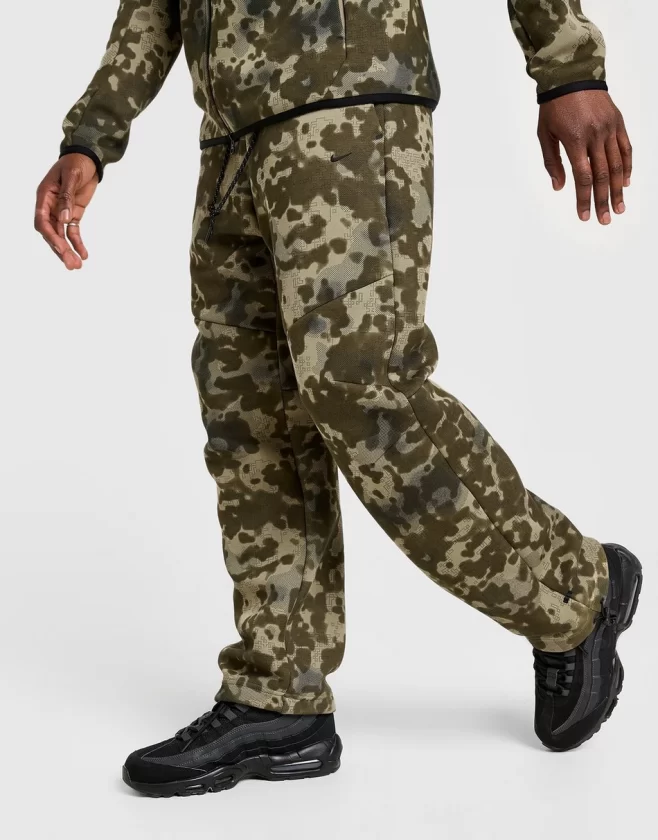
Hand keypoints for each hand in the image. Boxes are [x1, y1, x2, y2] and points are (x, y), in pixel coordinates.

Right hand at [35, 154, 98, 268]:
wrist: (87, 158)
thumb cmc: (76, 163)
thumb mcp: (71, 176)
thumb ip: (67, 197)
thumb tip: (64, 219)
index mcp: (44, 196)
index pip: (42, 221)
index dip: (50, 236)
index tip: (61, 248)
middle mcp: (50, 206)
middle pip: (51, 233)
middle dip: (60, 249)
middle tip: (71, 265)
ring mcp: (61, 211)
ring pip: (61, 235)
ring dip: (68, 250)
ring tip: (77, 266)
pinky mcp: (73, 214)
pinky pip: (73, 232)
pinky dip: (78, 243)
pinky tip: (84, 255)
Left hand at [537, 90, 631, 224]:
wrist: (572, 75)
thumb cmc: (554, 107)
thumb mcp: (544, 135)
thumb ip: (552, 162)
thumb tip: (559, 187)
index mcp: (575, 140)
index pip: (583, 177)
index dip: (584, 199)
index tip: (584, 216)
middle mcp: (595, 135)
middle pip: (602, 175)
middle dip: (603, 200)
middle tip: (605, 219)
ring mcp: (609, 128)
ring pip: (618, 164)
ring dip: (619, 189)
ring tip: (619, 207)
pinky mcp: (618, 122)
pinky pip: (626, 148)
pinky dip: (628, 166)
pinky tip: (626, 183)